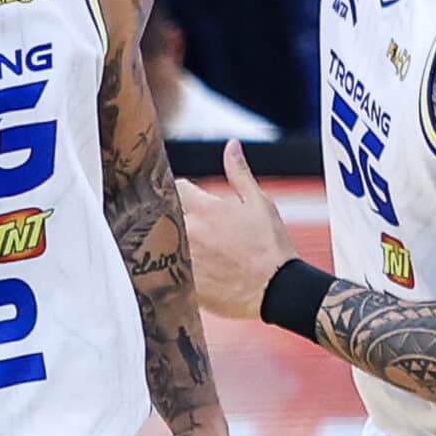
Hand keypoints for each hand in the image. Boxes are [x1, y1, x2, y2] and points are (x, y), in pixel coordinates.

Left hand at [175, 142, 298, 321]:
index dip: (183, 191)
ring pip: (160, 240)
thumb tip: (231, 145)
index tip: (191, 199)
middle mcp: (188, 232)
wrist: (276, 290)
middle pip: (163, 213)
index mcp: (205, 209)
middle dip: (171, 213)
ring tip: (183, 245)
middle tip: (186, 222)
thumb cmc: (271, 246)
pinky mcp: (182, 282)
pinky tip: (182, 267)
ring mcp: (183, 258)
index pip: (176, 187)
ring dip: (166, 238)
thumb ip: (239, 173)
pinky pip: (164, 268)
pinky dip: (168, 265)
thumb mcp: (259, 203)